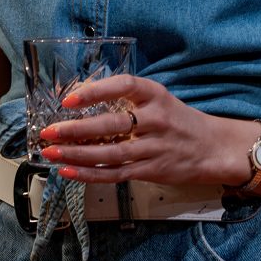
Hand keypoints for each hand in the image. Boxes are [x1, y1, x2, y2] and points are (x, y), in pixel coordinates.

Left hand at [38, 74, 246, 186]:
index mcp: (156, 95)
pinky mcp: (151, 170)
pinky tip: (69, 171)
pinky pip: (116, 173)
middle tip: (49, 131)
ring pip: (110, 153)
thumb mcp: (159, 101)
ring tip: (51, 153)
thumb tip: (81, 98)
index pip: (124, 85)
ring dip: (77, 154)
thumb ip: (128, 100)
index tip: (70, 99)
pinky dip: (90, 174)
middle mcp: (156, 119)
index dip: (96, 91)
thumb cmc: (178, 120)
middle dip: (76, 129)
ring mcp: (154, 147)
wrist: (211, 148)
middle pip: (111, 124)